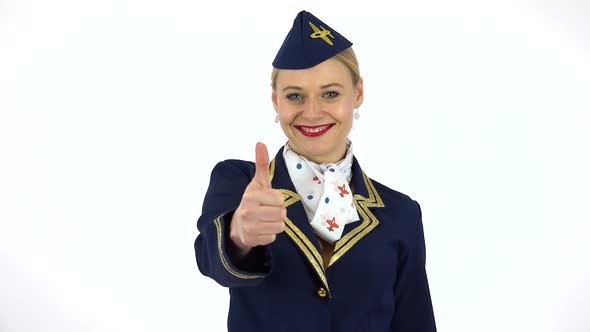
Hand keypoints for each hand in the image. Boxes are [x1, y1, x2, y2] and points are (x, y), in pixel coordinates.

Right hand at [229, 142, 285, 256]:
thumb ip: (261, 164)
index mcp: (251, 195)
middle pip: (282, 214)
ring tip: (265, 220)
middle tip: (268, 211)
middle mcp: (248, 211)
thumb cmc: (253, 200)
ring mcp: (249, 227)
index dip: (278, 200)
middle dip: (278, 213)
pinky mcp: (251, 240)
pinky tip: (261, 229)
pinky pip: (273, 237)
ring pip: (280, 226)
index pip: (280, 199)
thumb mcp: (258, 183)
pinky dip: (270, 234)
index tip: (268, 200)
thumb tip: (260, 143)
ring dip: (276, 224)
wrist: (237, 224)